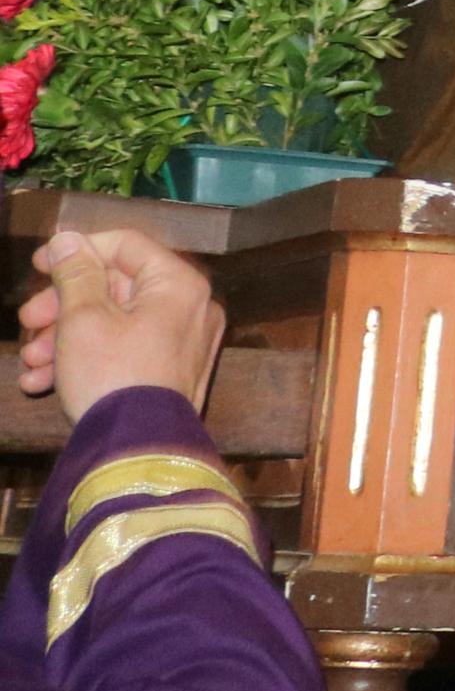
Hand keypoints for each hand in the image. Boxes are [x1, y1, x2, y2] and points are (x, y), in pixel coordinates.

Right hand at [14, 228, 226, 424]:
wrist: (136, 450)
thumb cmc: (111, 374)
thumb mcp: (83, 318)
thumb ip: (74, 274)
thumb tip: (67, 240)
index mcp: (180, 284)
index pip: (127, 246)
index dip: (78, 249)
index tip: (38, 263)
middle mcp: (190, 309)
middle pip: (117, 288)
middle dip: (63, 306)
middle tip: (27, 320)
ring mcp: (182, 344)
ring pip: (113, 324)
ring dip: (63, 339)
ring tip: (29, 362)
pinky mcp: (166, 375)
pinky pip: (123, 353)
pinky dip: (84, 361)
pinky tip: (40, 383)